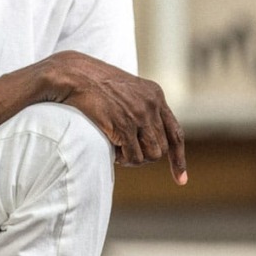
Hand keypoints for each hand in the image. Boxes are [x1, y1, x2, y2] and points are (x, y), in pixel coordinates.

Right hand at [43, 52, 186, 184]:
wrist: (74, 74)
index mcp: (155, 95)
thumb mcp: (127, 91)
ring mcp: (140, 115)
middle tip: (125, 150)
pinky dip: (123, 159)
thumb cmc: (94, 84)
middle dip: (144, 154)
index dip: (178, 158)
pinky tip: (112, 149)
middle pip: (162, 148)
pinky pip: (134, 156)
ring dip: (135, 158)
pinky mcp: (125, 125)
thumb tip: (149, 141)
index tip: (181, 180)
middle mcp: (152, 104)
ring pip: (151, 155)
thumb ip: (142, 109)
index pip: (175, 132)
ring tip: (118, 149)